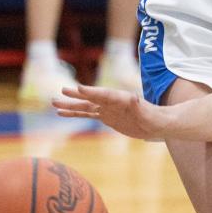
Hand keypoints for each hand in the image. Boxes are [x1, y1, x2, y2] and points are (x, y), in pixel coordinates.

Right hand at [53, 84, 172, 139]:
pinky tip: (62, 114)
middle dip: (77, 95)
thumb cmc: (155, 118)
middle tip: (62, 90)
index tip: (79, 88)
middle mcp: (113, 102)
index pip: (105, 94)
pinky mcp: (106, 117)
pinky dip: (75, 113)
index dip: (93, 91)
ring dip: (71, 105)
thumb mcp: (148, 114)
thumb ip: (139, 106)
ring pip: (86, 106)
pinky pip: (88, 114)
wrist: (157, 124)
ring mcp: (108, 109)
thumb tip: (132, 98)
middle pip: (92, 97)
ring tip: (54, 102)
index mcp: (122, 99)